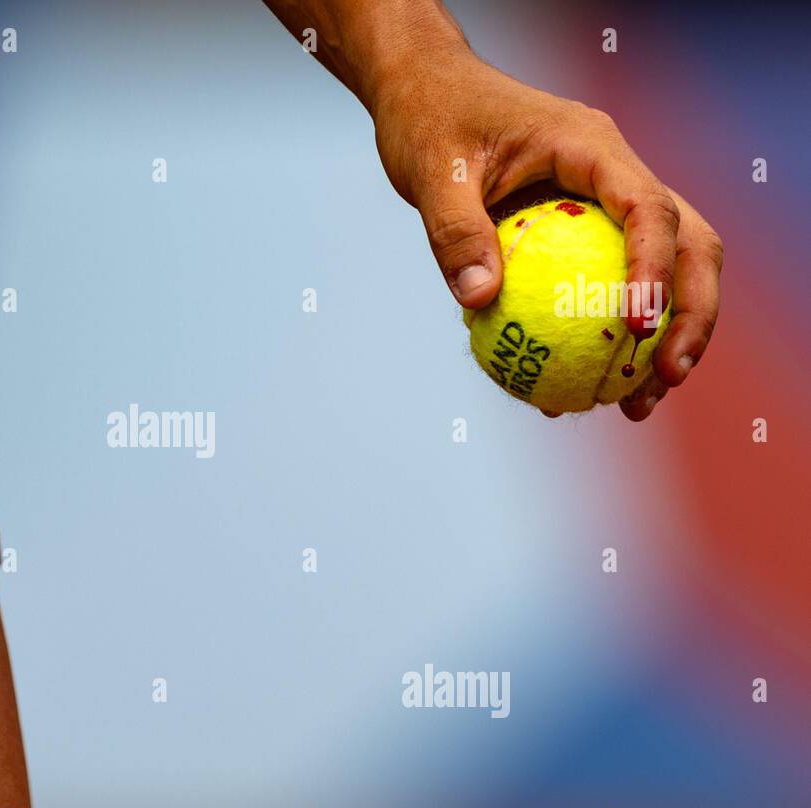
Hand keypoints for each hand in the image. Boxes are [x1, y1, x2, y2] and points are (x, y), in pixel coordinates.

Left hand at [264, 0, 721, 420]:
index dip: (655, 269)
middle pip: (687, 242)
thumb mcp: (433, 172)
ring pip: (662, 269)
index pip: (648, 207)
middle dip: (690, 314)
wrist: (424, 95)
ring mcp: (604, 203)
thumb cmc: (430, 120)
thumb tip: (480, 299)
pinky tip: (575, 392)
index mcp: (592, 148)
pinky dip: (600, 336)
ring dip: (661, 336)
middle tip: (664, 379)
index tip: (639, 327)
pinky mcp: (582, 232)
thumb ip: (455, 232)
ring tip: (633, 405)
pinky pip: (604, 286)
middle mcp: (614, 174)